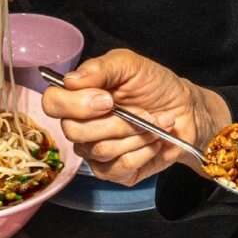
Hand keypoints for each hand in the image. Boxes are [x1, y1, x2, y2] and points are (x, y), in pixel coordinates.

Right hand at [41, 49, 231, 185]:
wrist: (185, 111)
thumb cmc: (155, 86)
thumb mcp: (130, 65)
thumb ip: (100, 68)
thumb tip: (71, 81)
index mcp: (78, 98)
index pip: (52, 104)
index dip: (77, 105)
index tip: (108, 100)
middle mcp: (80, 126)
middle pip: (75, 131)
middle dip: (116, 122)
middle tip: (143, 113)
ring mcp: (93, 152)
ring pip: (100, 149)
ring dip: (136, 134)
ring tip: (155, 124)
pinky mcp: (111, 172)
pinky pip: (118, 166)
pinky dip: (143, 151)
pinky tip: (154, 141)